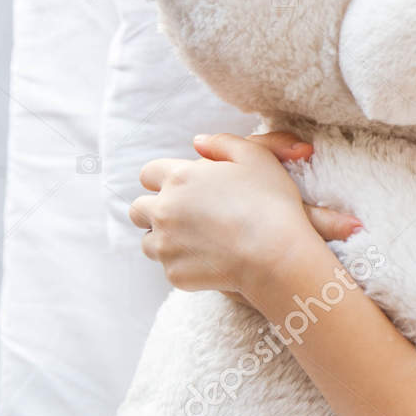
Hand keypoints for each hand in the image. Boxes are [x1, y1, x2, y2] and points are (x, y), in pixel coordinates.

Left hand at [129, 132, 355, 295]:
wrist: (277, 255)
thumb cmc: (270, 203)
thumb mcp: (256, 157)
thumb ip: (222, 142)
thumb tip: (198, 142)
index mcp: (179, 178)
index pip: (148, 174)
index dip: (163, 179)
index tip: (182, 188)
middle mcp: (164, 210)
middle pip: (139, 209)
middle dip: (155, 210)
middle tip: (184, 216)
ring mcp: (165, 245)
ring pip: (148, 241)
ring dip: (164, 239)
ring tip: (195, 241)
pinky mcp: (174, 273)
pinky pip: (169, 267)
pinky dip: (183, 264)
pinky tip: (208, 261)